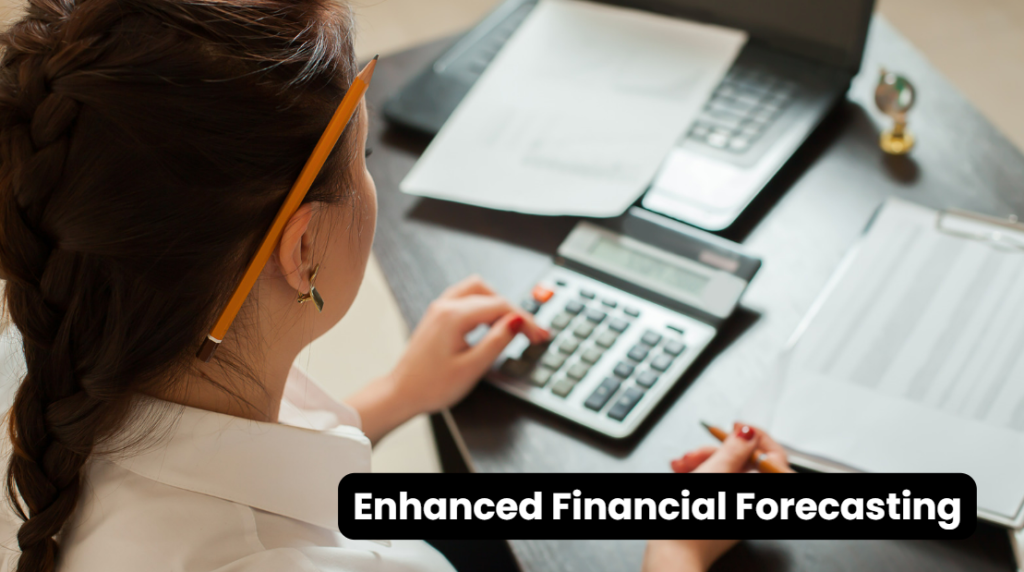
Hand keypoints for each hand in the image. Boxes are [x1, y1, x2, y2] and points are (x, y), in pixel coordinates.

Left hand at [390, 275, 547, 412]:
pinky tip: (490, 324)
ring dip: (498, 304)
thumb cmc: (431, 386)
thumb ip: (497, 341)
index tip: (539, 335)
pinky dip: (483, 306)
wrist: (402, 394)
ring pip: (478, 290)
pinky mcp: (438, 316)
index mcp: (453, 316)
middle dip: (514, 311)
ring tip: (511, 327)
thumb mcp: (472, 367)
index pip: (500, 307)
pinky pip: (466, 298)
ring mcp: (439, 308)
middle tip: (529, 333)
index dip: (525, 320)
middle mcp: (445, 306)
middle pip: (491, 294)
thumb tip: (517, 321)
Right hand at [642, 424, 793, 571]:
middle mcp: (753, 503)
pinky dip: (698, 476)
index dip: (756, 438)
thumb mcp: (714, 473)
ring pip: (725, 472)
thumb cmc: (693, 521)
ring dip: (702, 462)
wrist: (674, 556)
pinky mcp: (720, 514)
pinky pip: (714, 486)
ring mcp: (736, 509)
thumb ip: (735, 449)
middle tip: (694, 454)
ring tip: (680, 466)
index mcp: (759, 492)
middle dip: (716, 452)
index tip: (737, 427)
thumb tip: (749, 433)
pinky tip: (680, 474)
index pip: (774, 457)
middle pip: (743, 463)